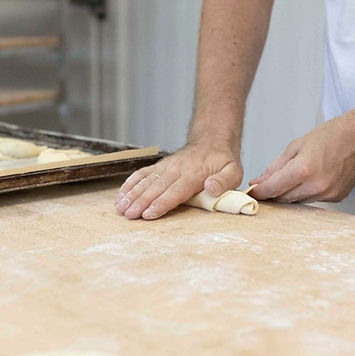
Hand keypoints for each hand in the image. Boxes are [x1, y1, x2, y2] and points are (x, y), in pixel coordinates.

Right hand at [115, 140, 242, 219]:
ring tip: (120, 208)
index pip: (175, 191)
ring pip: (146, 181)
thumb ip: (224, 181)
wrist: (213, 140)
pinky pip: (142, 174)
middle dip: (141, 202)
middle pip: (156, 188)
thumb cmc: (223, 160)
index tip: (148, 213)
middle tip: (129, 215)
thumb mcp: (233, 170)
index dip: (161, 203)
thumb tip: (211, 188)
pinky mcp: (159, 166)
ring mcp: (166, 167)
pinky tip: (121, 196)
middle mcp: (176, 169)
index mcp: (194, 174)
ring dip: (132, 195)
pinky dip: (130, 184)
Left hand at [250, 112, 354, 202]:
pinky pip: (313, 199)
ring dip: (290, 193)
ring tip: (291, 178)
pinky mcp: (337, 197)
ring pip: (298, 201)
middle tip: (266, 185)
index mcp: (304, 169)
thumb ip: (276, 166)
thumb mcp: (298, 145)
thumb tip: (259, 182)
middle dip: (273, 192)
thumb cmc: (333, 135)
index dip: (259, 191)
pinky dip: (307, 192)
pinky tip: (311, 179)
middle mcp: (316, 185)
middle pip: (284, 198)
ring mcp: (328, 194)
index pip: (272, 188)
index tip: (252, 190)